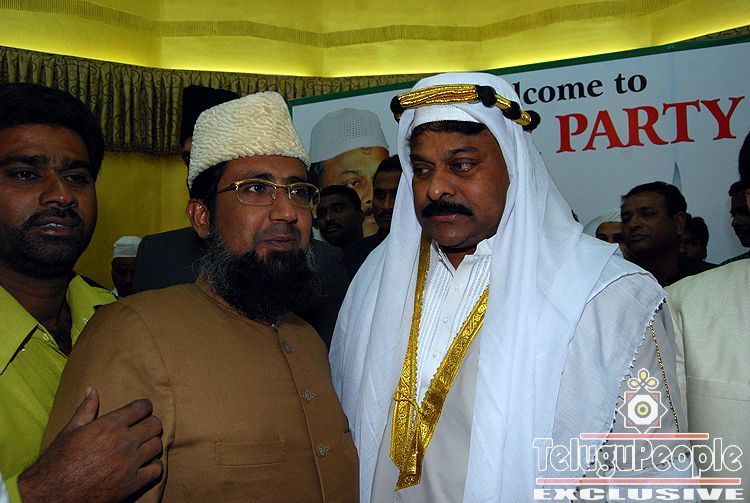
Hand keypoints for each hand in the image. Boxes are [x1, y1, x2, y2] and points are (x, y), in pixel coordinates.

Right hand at [18, 387, 162, 502]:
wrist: (52, 494)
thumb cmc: (58, 461)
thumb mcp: (70, 430)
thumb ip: (86, 409)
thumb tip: (92, 389)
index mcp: (109, 426)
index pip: (141, 407)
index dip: (144, 407)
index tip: (142, 411)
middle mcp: (123, 442)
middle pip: (154, 425)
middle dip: (151, 424)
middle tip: (144, 429)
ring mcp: (130, 463)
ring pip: (157, 446)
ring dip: (152, 445)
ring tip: (144, 447)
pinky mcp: (132, 484)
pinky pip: (157, 470)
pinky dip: (154, 466)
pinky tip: (145, 465)